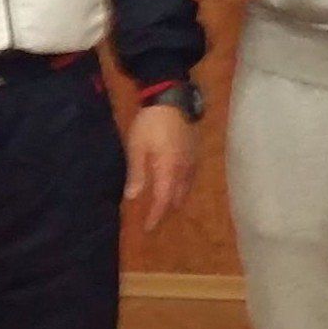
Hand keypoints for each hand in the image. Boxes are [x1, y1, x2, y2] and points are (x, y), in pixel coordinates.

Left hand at [124, 103, 198, 235]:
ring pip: (186, 189)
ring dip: (176, 200)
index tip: (148, 229)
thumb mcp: (137, 147)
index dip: (156, 216)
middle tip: (155, 220)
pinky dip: (182, 188)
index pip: (162, 200)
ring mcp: (192, 161)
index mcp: (168, 170)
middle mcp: (183, 170)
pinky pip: (190, 178)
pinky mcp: (195, 153)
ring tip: (166, 207)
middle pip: (177, 197)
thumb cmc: (150, 123)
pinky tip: (177, 186)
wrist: (172, 99)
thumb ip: (137, 173)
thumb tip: (132, 197)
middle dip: (166, 211)